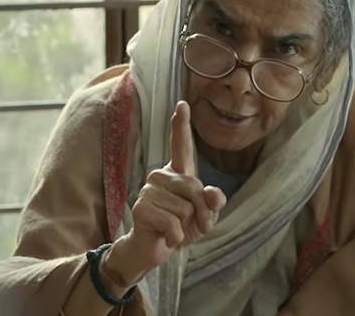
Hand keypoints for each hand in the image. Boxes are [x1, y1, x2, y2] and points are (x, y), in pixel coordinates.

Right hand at [105, 101, 226, 285]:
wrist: (156, 250)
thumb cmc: (181, 227)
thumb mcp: (205, 216)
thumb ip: (212, 203)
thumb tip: (214, 194)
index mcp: (178, 173)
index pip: (180, 146)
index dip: (181, 125)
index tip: (182, 104)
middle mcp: (161, 176)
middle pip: (195, 188)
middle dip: (201, 213)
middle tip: (191, 224)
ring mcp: (148, 190)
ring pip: (185, 208)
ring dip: (187, 227)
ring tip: (175, 230)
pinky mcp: (141, 207)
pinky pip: (173, 223)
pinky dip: (176, 237)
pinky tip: (168, 238)